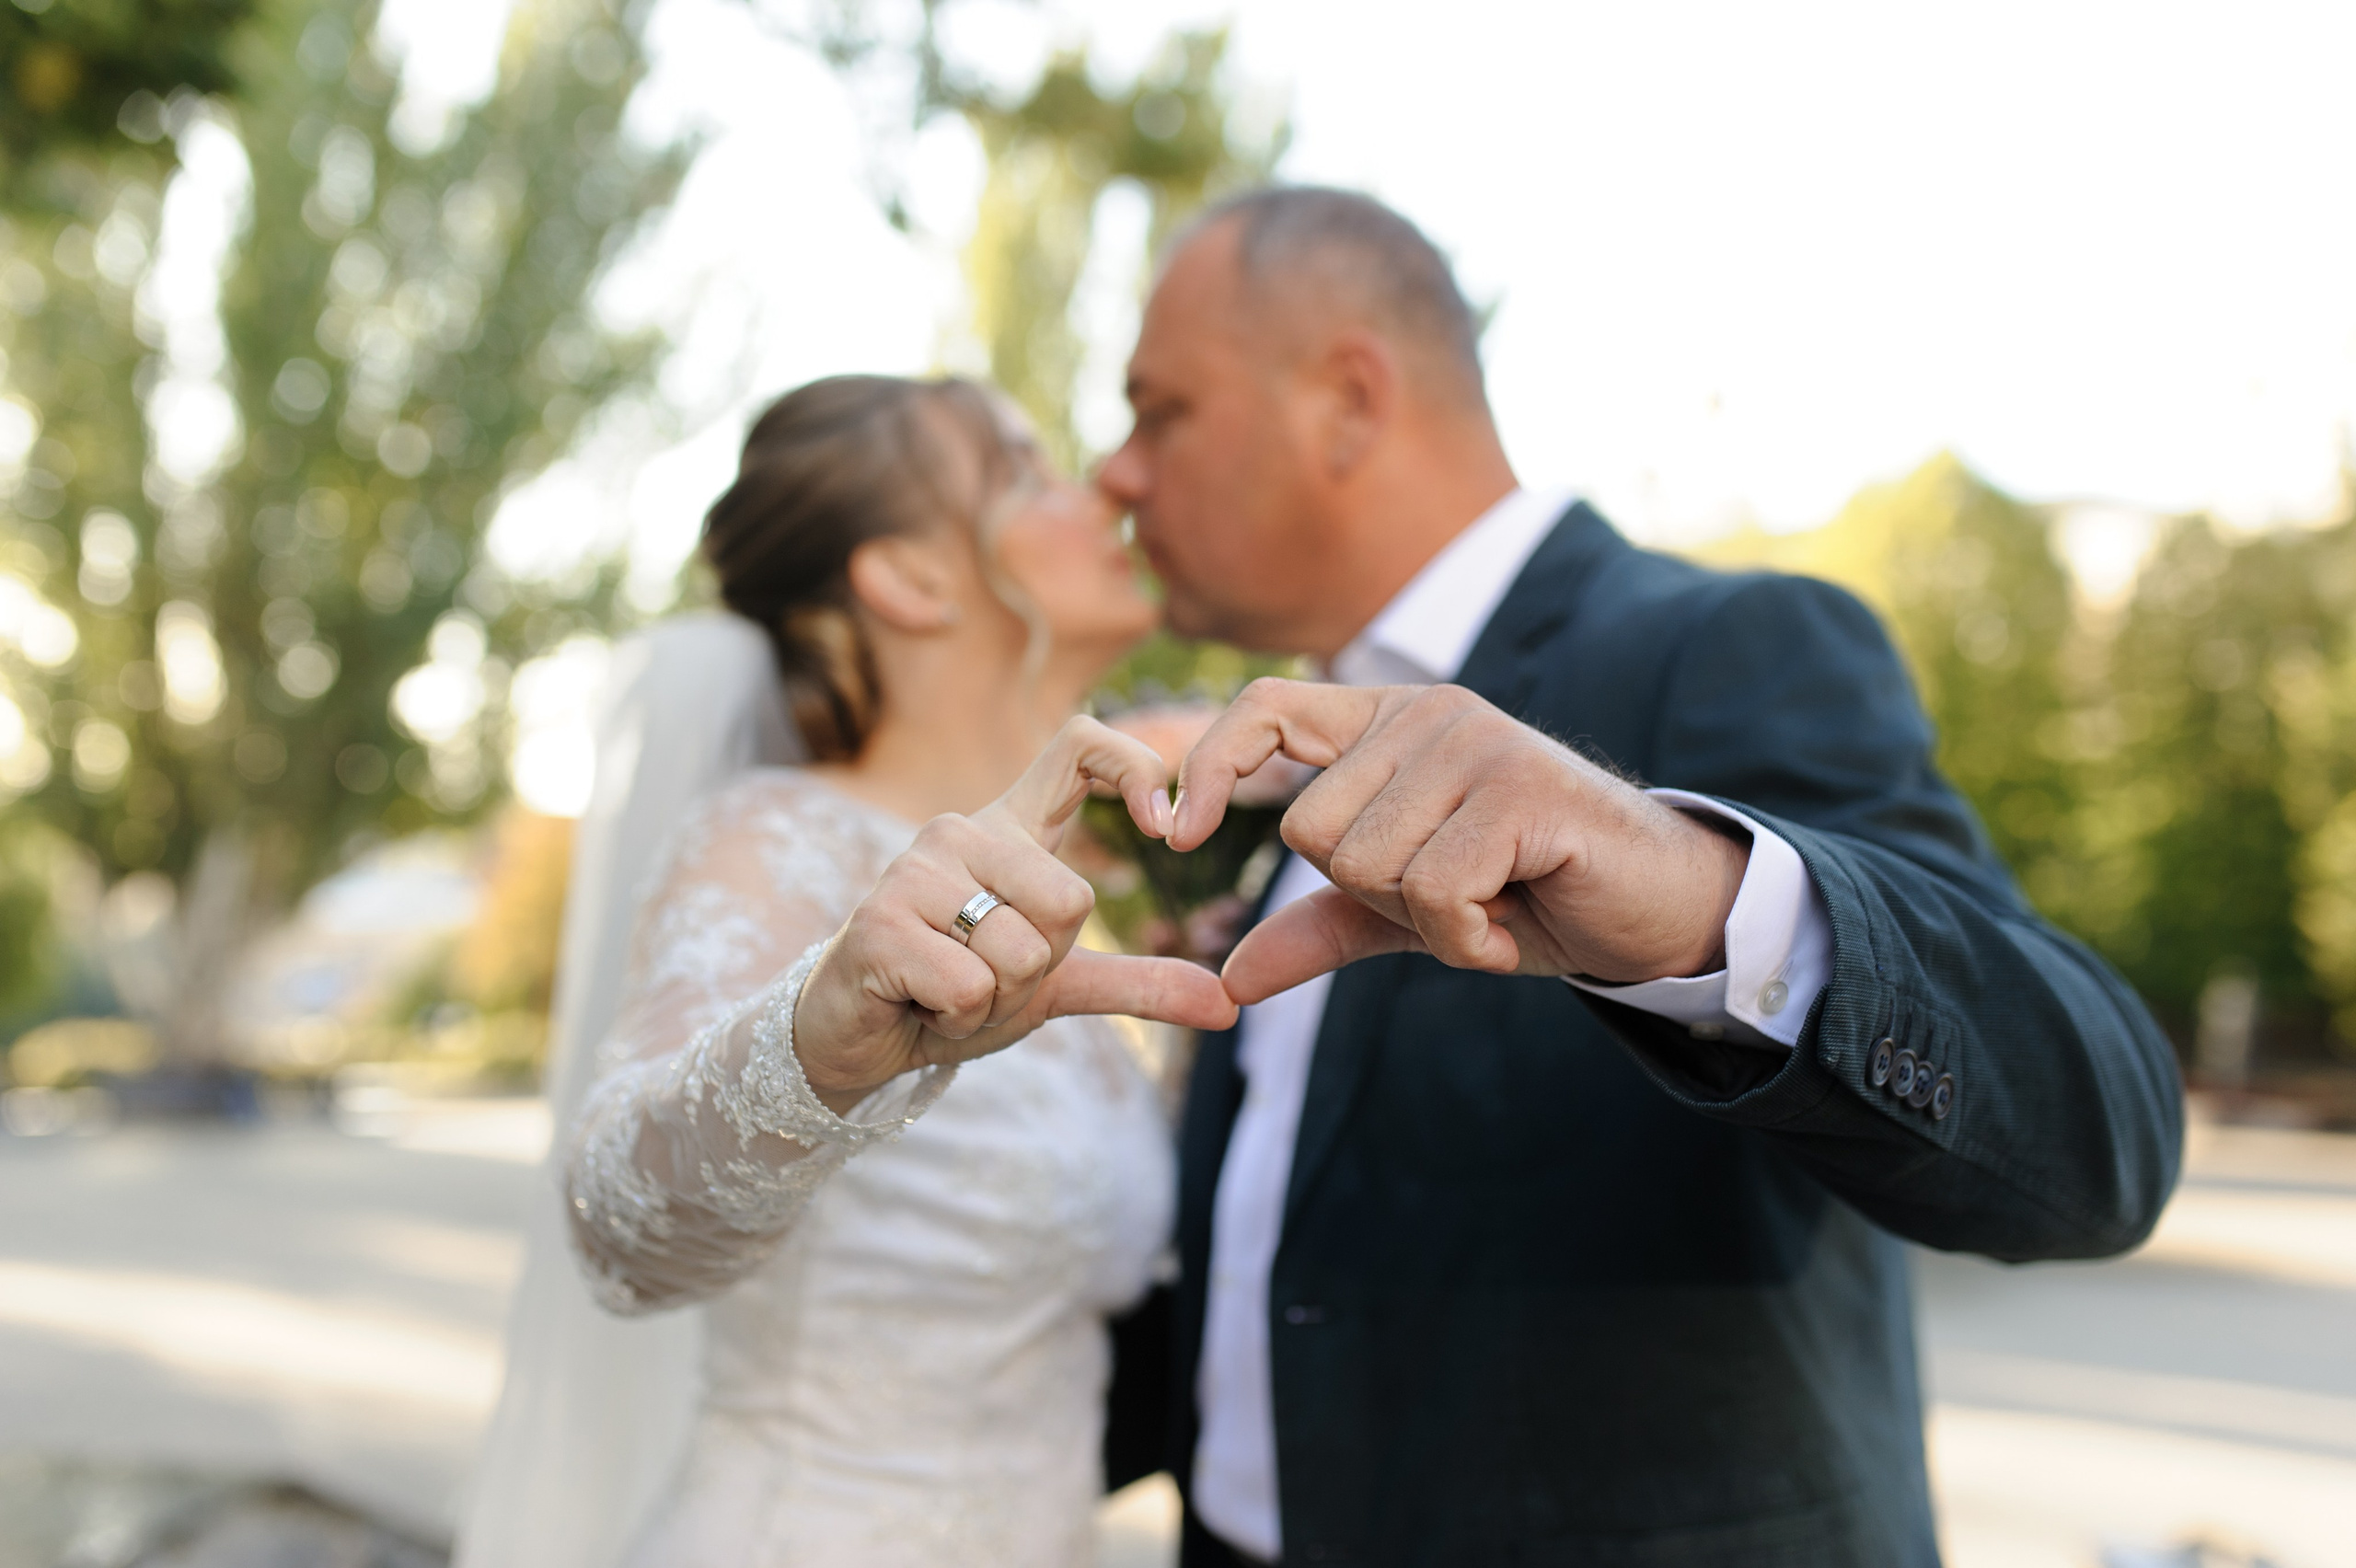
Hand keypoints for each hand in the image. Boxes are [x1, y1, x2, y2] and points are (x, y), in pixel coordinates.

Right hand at [795, 716, 1238, 1110]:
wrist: (853, 1039)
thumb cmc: (952, 993)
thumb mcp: (1055, 986)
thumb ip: (1138, 984)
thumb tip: (1230, 1006)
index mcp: (1008, 828)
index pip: (1079, 745)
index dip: (1134, 766)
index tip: (1167, 828)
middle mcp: (961, 830)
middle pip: (1072, 901)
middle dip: (1043, 970)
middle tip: (987, 976)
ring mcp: (915, 870)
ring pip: (1023, 953)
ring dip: (997, 1002)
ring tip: (950, 989)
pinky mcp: (880, 922)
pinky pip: (972, 987)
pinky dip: (958, 1020)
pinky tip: (922, 1004)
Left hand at [1170, 680, 1749, 1004]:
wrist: (1654, 908)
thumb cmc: (1531, 895)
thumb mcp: (1409, 914)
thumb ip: (1321, 927)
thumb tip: (1228, 978)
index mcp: (1388, 723)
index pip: (1264, 707)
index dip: (1209, 766)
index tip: (1176, 833)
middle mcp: (1426, 714)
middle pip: (1312, 829)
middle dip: (1372, 896)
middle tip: (1451, 899)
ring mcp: (1475, 743)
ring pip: (1367, 863)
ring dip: (1426, 920)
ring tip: (1491, 906)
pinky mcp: (1520, 788)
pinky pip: (1434, 889)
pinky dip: (1465, 938)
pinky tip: (1511, 927)